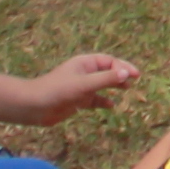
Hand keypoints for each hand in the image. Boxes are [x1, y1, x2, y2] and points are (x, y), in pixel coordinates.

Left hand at [22, 54, 140, 122]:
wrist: (34, 107)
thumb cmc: (58, 90)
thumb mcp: (84, 84)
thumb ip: (105, 79)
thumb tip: (126, 74)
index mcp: (84, 64)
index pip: (108, 61)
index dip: (122, 66)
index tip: (134, 75)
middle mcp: (83, 73)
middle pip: (106, 71)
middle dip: (120, 74)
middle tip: (135, 79)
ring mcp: (80, 87)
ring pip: (102, 85)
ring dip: (114, 86)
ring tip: (127, 89)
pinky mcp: (77, 100)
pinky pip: (94, 99)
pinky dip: (103, 101)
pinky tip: (111, 105)